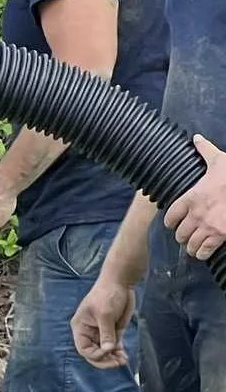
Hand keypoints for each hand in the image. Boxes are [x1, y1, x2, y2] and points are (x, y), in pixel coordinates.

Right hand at [72, 277, 137, 367]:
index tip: (108, 351)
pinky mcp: (113, 330)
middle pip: (93, 353)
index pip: (84, 348)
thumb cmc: (107, 295)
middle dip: (104, 359)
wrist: (120, 283)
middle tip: (117, 363)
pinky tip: (124, 356)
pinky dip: (118, 352)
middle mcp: (89, 333)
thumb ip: (106, 333)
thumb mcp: (105, 314)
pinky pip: (114, 346)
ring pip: (104, 352)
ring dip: (113, 358)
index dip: (95, 354)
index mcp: (81, 328)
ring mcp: (101, 332)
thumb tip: (108, 349)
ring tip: (123, 360)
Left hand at [164, 135, 225, 260]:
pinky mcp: (220, 236)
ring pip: (189, 244)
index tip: (173, 223)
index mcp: (192, 197)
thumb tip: (196, 138)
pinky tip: (203, 253)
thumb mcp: (220, 161)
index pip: (170, 216)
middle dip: (182, 235)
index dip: (170, 221)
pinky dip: (202, 253)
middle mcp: (196, 214)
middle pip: (178, 233)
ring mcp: (207, 226)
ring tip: (193, 246)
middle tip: (186, 235)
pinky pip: (203, 251)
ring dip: (190, 246)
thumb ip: (205, 151)